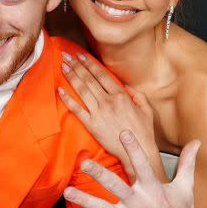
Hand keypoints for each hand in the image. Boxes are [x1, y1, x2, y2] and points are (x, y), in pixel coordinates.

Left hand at [58, 52, 158, 180]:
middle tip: (66, 56)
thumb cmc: (143, 132)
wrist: (138, 152)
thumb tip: (126, 86)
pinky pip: (77, 110)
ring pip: (82, 90)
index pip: (101, 75)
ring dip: (71, 77)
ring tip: (63, 66)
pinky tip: (60, 90)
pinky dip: (68, 99)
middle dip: (76, 66)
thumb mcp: (146, 109)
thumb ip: (137, 94)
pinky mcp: (92, 125)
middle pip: (88, 79)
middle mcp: (108, 102)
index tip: (80, 55)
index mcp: (121, 96)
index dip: (89, 64)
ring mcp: (99, 113)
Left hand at [65, 130, 199, 207]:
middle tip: (85, 163)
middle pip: (117, 186)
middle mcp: (140, 204)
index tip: (124, 132)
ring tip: (68, 192)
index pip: (143, 165)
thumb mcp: (185, 189)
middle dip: (101, 174)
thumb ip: (187, 164)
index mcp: (154, 190)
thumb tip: (196, 142)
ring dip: (85, 200)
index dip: (134, 149)